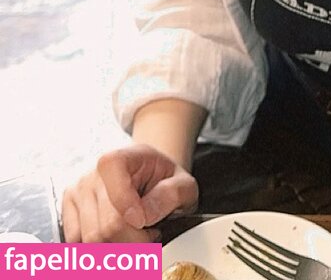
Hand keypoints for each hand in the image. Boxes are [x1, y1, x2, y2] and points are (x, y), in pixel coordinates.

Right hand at [61, 144, 197, 242]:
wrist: (148, 175)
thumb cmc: (164, 178)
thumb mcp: (183, 182)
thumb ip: (172, 194)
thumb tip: (146, 215)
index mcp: (119, 159)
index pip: (117, 199)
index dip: (134, 220)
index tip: (148, 224)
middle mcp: (92, 175)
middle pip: (105, 228)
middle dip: (133, 242)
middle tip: (149, 235)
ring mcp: (76, 194)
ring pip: (91, 242)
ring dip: (118, 248)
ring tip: (136, 235)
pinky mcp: (68, 214)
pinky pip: (78, 246)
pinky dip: (101, 250)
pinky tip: (118, 238)